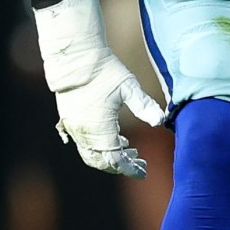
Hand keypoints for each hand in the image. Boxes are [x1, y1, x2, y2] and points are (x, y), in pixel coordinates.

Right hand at [34, 0, 166, 177]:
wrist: (74, 57)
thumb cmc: (104, 70)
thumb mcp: (129, 87)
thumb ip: (145, 106)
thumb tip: (161, 121)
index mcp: (102, 130)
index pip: (117, 161)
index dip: (131, 169)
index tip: (143, 171)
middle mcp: (86, 134)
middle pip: (102, 162)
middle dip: (120, 165)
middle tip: (138, 160)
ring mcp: (74, 128)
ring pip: (90, 154)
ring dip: (108, 156)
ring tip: (127, 146)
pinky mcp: (68, 119)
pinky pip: (81, 142)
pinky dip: (96, 146)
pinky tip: (109, 135)